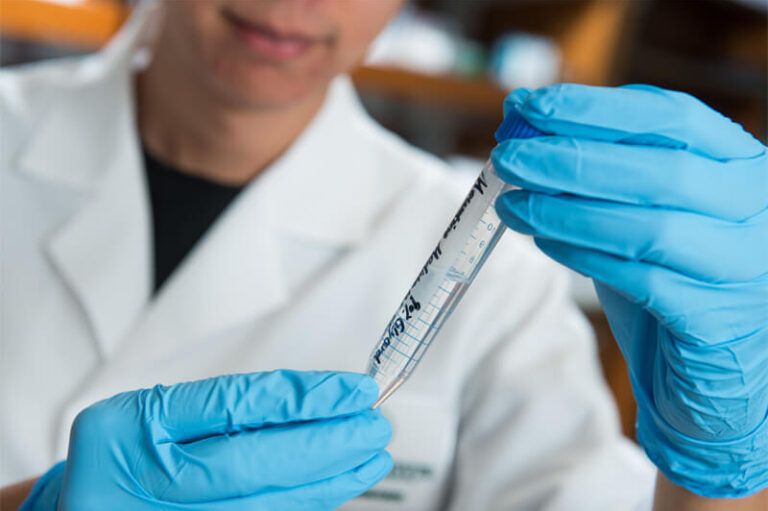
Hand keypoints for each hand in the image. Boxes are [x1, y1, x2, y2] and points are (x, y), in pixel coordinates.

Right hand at [21, 370, 391, 509]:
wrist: (76, 510)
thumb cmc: (120, 457)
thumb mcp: (154, 416)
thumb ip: (224, 411)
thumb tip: (315, 406)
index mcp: (128, 428)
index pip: (235, 407)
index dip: (305, 397)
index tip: (354, 390)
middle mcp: (139, 481)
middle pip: (254, 463)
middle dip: (326, 444)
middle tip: (375, 427)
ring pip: (264, 506)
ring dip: (326, 483)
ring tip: (369, 459)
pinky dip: (301, 507)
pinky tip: (332, 492)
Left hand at [492, 84, 767, 497]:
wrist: (714, 360)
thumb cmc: (673, 268)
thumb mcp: (644, 203)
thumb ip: (601, 164)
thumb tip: (525, 122)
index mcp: (738, 163)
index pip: (671, 116)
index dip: (595, 108)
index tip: (530, 105)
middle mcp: (753, 208)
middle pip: (659, 169)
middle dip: (570, 159)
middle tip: (507, 157)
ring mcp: (740, 265)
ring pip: (646, 228)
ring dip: (564, 212)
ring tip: (512, 205)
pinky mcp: (712, 319)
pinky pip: (638, 281)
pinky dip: (580, 256)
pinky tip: (542, 242)